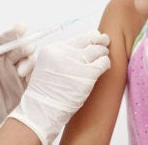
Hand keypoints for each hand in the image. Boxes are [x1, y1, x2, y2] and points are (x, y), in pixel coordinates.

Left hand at [0, 24, 35, 144]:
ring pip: (29, 63)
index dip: (13, 34)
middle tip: (26, 50)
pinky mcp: (23, 89)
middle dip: (24, 47)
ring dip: (29, 63)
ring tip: (22, 71)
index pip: (4, 42)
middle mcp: (5, 65)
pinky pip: (34, 79)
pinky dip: (36, 76)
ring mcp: (15, 76)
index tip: (21, 27)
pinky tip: (34, 79)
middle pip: (19, 50)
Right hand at [8, 30, 110, 144]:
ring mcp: (76, 63)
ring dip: (103, 51)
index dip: (88, 36)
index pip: (76, 38)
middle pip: (88, 40)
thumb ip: (61, 57)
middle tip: (105, 40)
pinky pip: (103, 62)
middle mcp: (64, 53)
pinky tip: (105, 65)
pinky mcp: (87, 74)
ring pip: (97, 50)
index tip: (94, 36)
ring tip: (104, 54)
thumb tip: (82, 48)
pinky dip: (106, 63)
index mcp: (52, 50)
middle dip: (99, 39)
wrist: (42, 111)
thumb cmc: (46, 94)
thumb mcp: (46, 67)